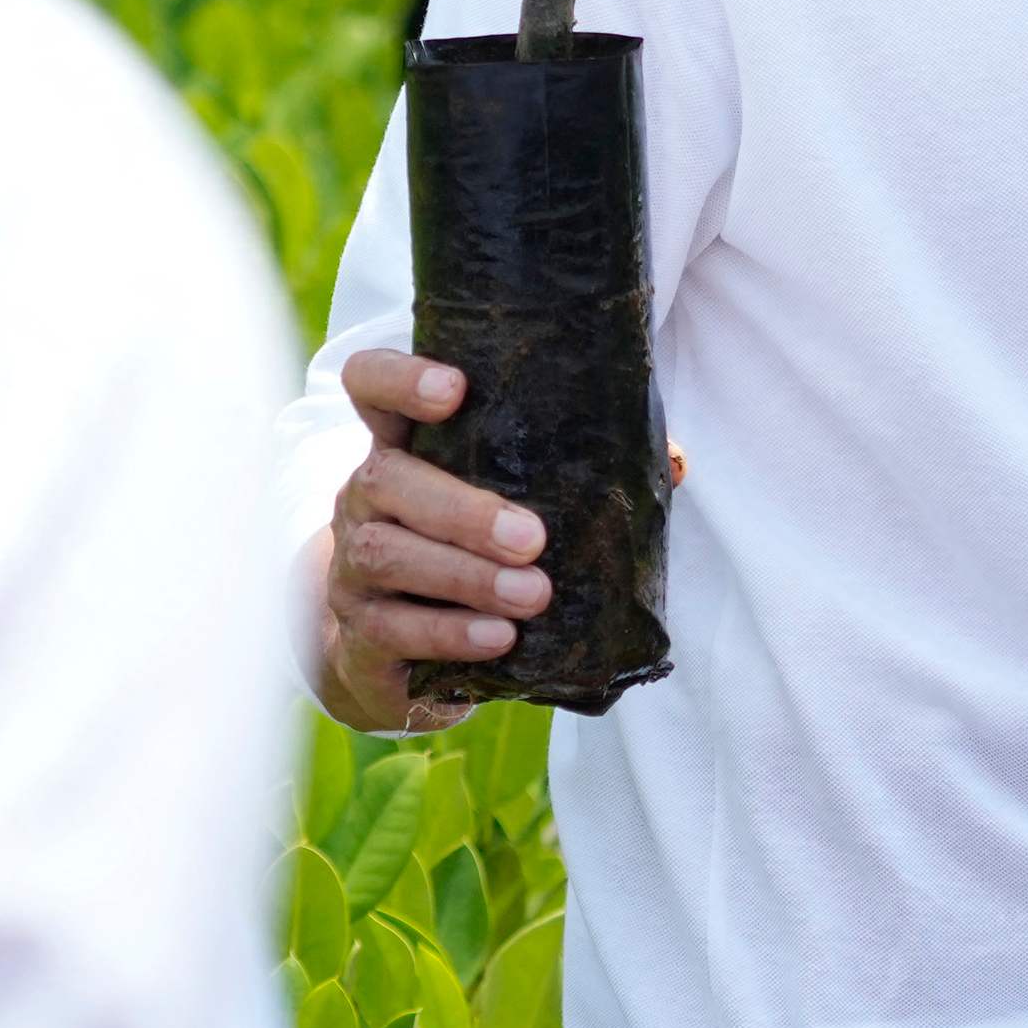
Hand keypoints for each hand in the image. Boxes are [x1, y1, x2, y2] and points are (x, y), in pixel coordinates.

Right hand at [311, 348, 550, 736]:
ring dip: (465, 577)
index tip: (456, 389)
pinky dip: (450, 633)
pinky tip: (498, 639)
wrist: (395, 650)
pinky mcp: (357, 632)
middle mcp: (364, 495)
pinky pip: (391, 628)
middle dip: (462, 510)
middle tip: (532, 537)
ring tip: (531, 594)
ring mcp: (351, 564)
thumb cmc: (472, 550)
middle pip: (386, 479)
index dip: (400, 377)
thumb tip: (676, 463)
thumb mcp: (512, 501)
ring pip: (386, 555)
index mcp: (403, 445)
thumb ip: (579, 472)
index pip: (371, 384)